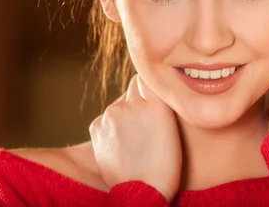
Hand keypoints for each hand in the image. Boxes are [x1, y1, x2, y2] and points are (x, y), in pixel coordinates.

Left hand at [89, 75, 181, 201]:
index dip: (152, 89)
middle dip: (139, 101)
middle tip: (150, 125)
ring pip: (120, 104)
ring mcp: (110, 115)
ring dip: (127, 114)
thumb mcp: (172, 125)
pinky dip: (114, 127)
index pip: (146, 77)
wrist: (142, 192)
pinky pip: (108, 118)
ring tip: (138, 138)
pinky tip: (124, 143)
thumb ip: (158, 98)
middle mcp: (129, 103)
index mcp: (154, 102)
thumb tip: (147, 82)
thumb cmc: (165, 163)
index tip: (157, 104)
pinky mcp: (96, 128)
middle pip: (133, 90)